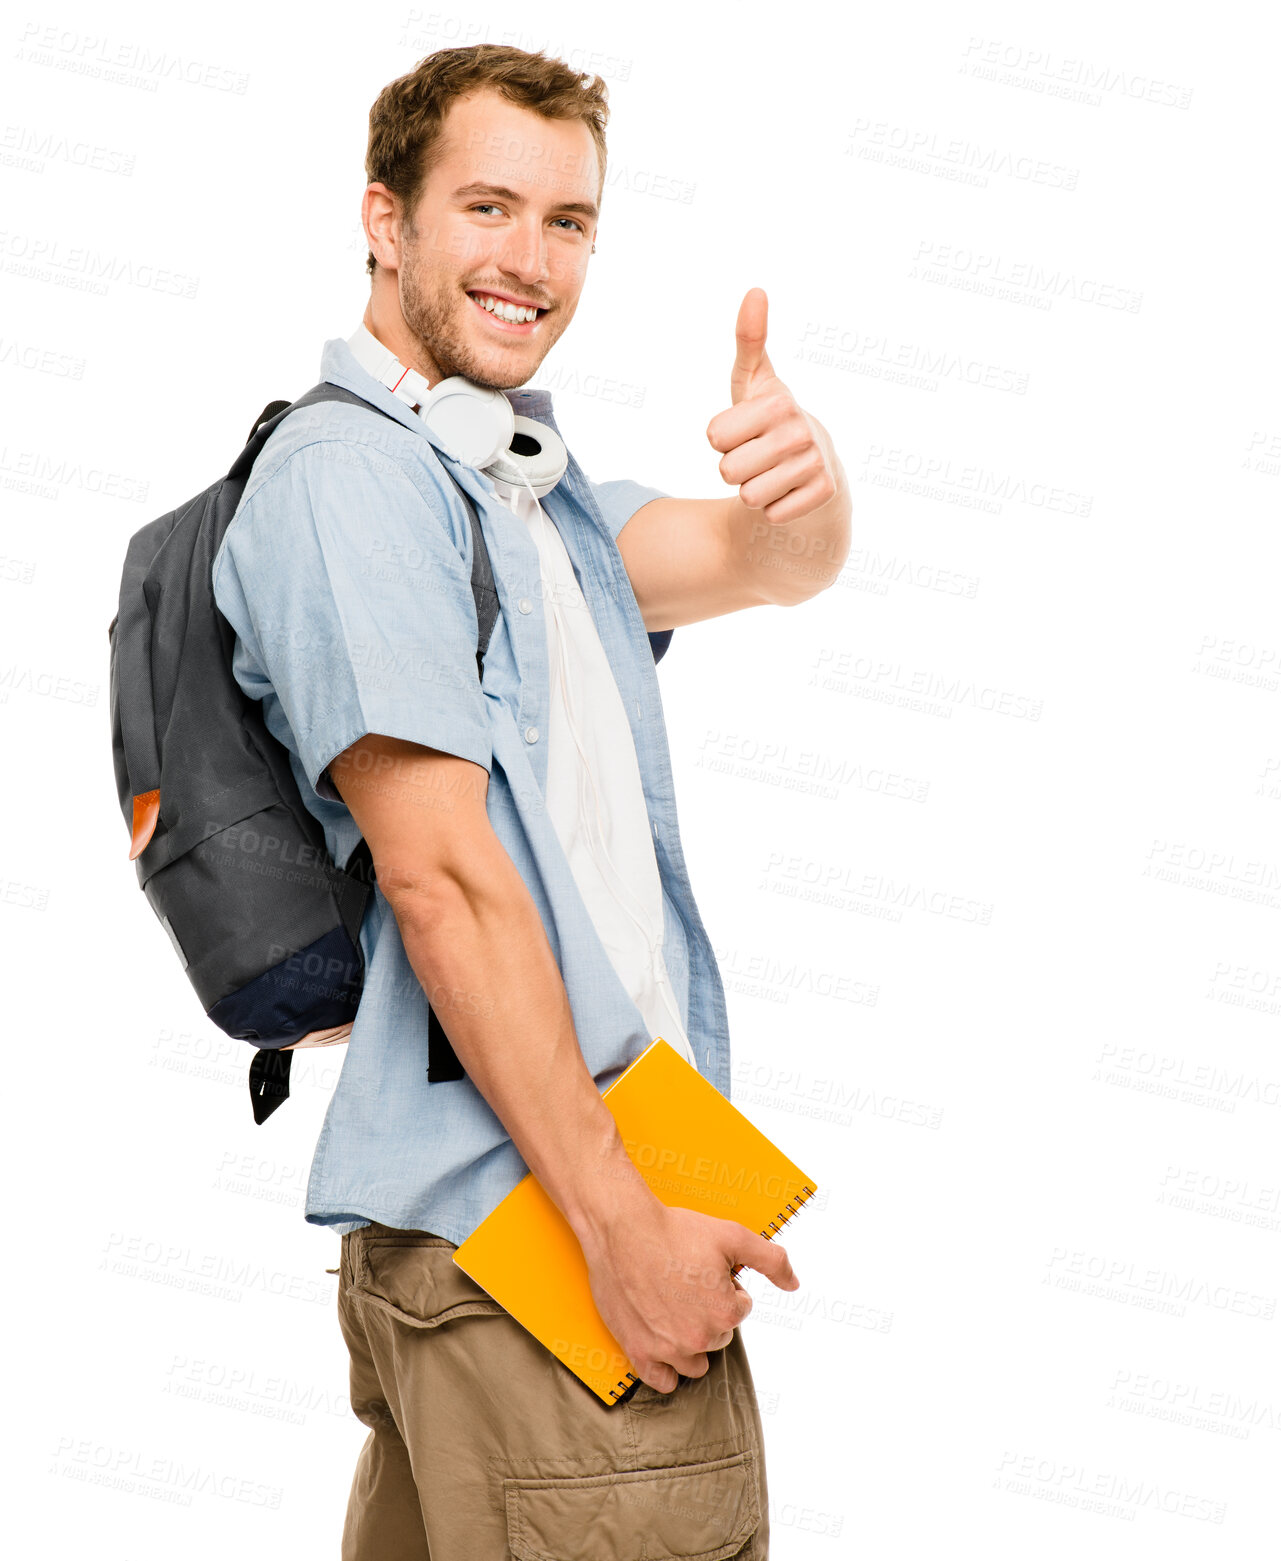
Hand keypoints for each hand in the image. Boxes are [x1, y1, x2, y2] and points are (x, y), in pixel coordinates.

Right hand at [577, 1190, 799, 1393]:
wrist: (622, 1227)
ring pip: (695, 1362)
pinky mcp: (638, 1351)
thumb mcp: (733, 1235)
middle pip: (719, 1335)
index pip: (740, 1309)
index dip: (725, 1286)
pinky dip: (666, 1370)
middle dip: (708, 1312)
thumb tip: (794, 1283)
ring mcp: (667, 1348)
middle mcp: (699, 1337)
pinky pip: (662, 1381)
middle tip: (686, 1283)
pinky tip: (665, 1347)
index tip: (704, 1270)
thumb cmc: (675, 1229)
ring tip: (675, 1310)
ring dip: (692, 1342)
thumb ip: (771, 1260)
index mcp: (725, 1312)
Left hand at [706, 287, 837, 523]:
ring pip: (748, 497)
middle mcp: (799, 431)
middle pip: (727, 471)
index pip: (714, 438)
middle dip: (736, 468)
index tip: (743, 430)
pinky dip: (774, 508)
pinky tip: (788, 490)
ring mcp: (814, 464)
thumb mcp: (756, 382)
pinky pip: (771, 515)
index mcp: (776, 403)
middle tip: (757, 455)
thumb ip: (749, 340)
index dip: (722, 439)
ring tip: (771, 472)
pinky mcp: (823, 494)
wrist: (818, 462)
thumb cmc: (772, 418)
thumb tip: (755, 290)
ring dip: (753, 489)